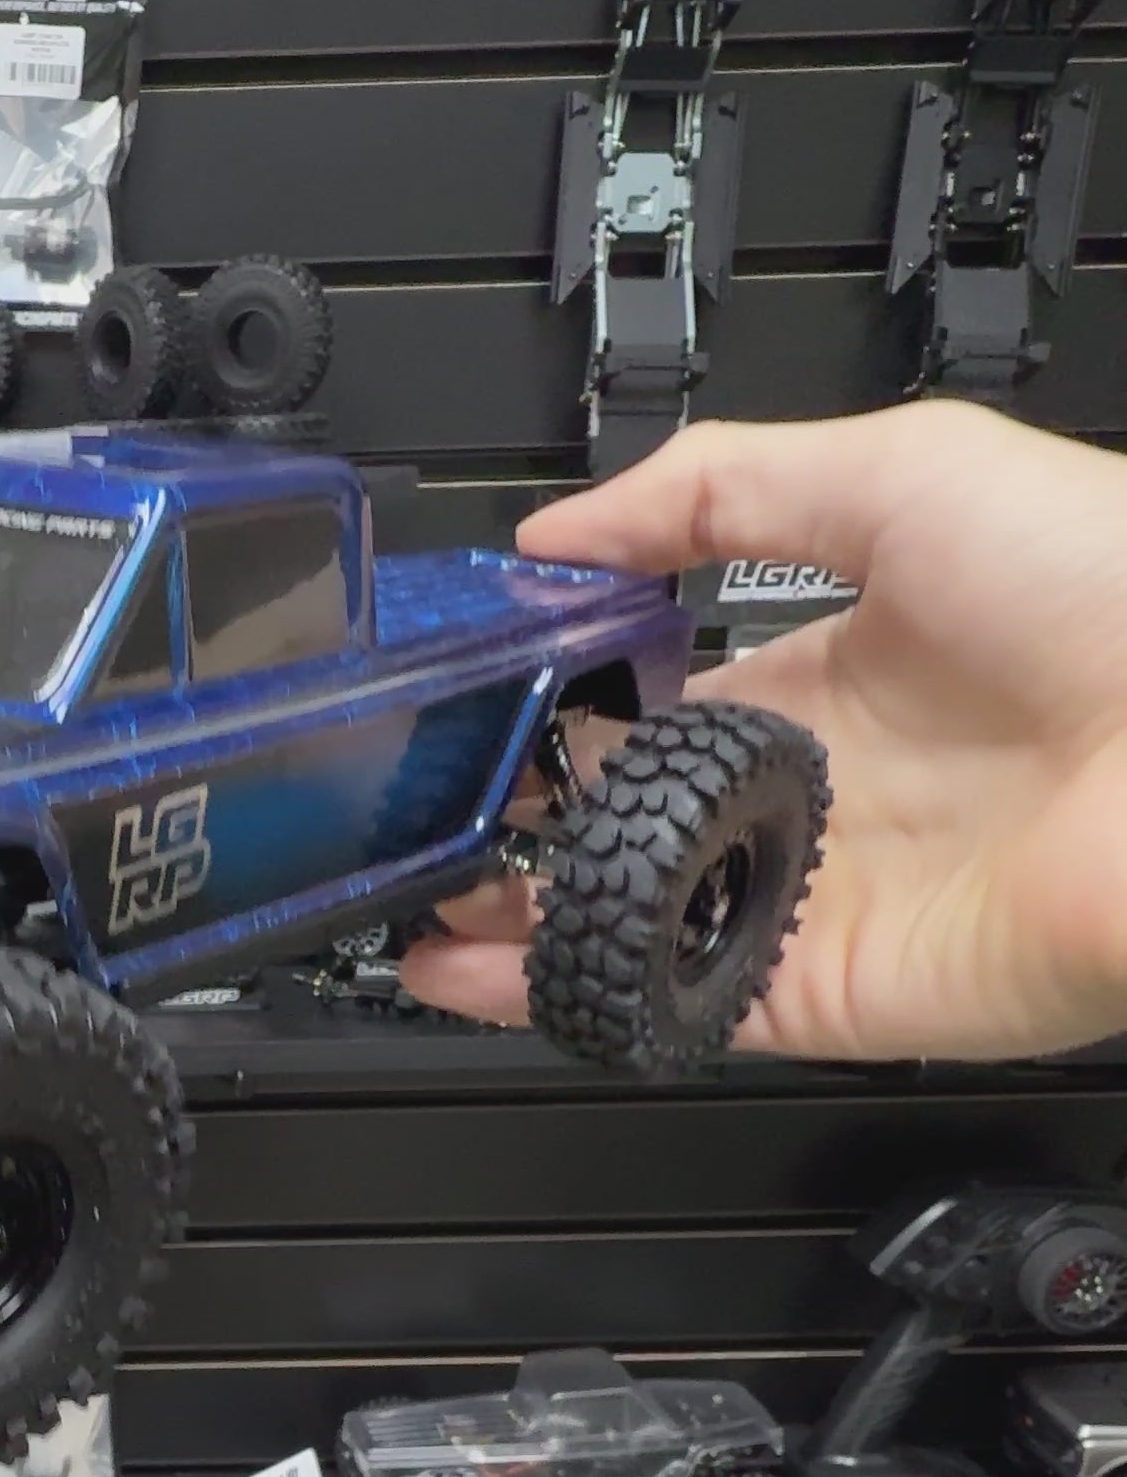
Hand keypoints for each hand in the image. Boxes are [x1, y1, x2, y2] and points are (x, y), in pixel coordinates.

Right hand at [401, 401, 1126, 1063]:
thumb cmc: (1112, 594)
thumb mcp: (901, 470)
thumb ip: (719, 486)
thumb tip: (565, 524)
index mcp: (841, 673)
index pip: (665, 702)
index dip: (566, 705)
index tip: (476, 697)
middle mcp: (829, 794)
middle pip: (639, 825)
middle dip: (525, 824)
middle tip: (425, 807)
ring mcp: (827, 900)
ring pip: (639, 925)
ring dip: (520, 920)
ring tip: (419, 896)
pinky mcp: (833, 994)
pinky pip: (678, 1005)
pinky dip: (571, 996)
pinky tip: (483, 970)